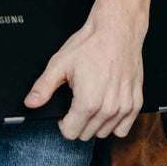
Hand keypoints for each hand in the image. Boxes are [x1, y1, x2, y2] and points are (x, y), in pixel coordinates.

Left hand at [25, 16, 144, 139]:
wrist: (117, 30)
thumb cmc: (91, 44)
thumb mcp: (60, 64)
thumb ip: (43, 87)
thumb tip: (31, 102)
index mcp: (88, 102)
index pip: (70, 133)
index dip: (63, 122)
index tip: (65, 111)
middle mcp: (108, 109)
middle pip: (86, 134)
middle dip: (78, 122)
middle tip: (78, 102)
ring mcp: (124, 107)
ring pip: (105, 133)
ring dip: (96, 123)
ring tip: (93, 102)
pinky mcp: (136, 103)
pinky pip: (123, 128)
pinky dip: (115, 122)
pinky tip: (108, 107)